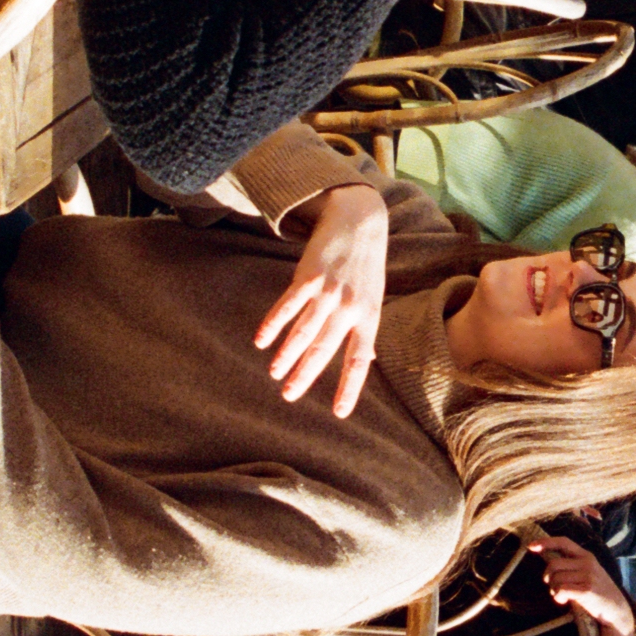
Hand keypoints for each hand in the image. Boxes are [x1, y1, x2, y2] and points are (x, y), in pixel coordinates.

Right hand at [254, 184, 388, 415]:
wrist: (360, 222)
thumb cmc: (367, 265)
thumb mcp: (374, 299)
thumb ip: (366, 328)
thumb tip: (367, 359)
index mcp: (368, 318)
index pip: (359, 361)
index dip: (349, 388)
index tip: (339, 413)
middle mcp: (349, 309)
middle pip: (325, 350)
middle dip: (305, 376)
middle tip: (288, 396)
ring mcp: (328, 292)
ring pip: (303, 331)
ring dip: (286, 355)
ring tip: (273, 374)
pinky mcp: (309, 276)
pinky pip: (288, 306)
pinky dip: (273, 324)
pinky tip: (261, 340)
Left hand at [530, 533, 634, 635]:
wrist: (616, 610)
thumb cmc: (597, 592)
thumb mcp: (588, 572)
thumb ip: (572, 565)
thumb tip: (546, 559)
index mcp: (586, 555)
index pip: (563, 542)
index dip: (546, 542)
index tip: (531, 547)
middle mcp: (587, 562)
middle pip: (553, 564)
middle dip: (548, 577)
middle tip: (553, 586)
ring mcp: (588, 575)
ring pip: (555, 578)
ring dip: (554, 589)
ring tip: (562, 595)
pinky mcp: (586, 590)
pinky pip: (561, 590)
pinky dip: (558, 597)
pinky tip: (564, 601)